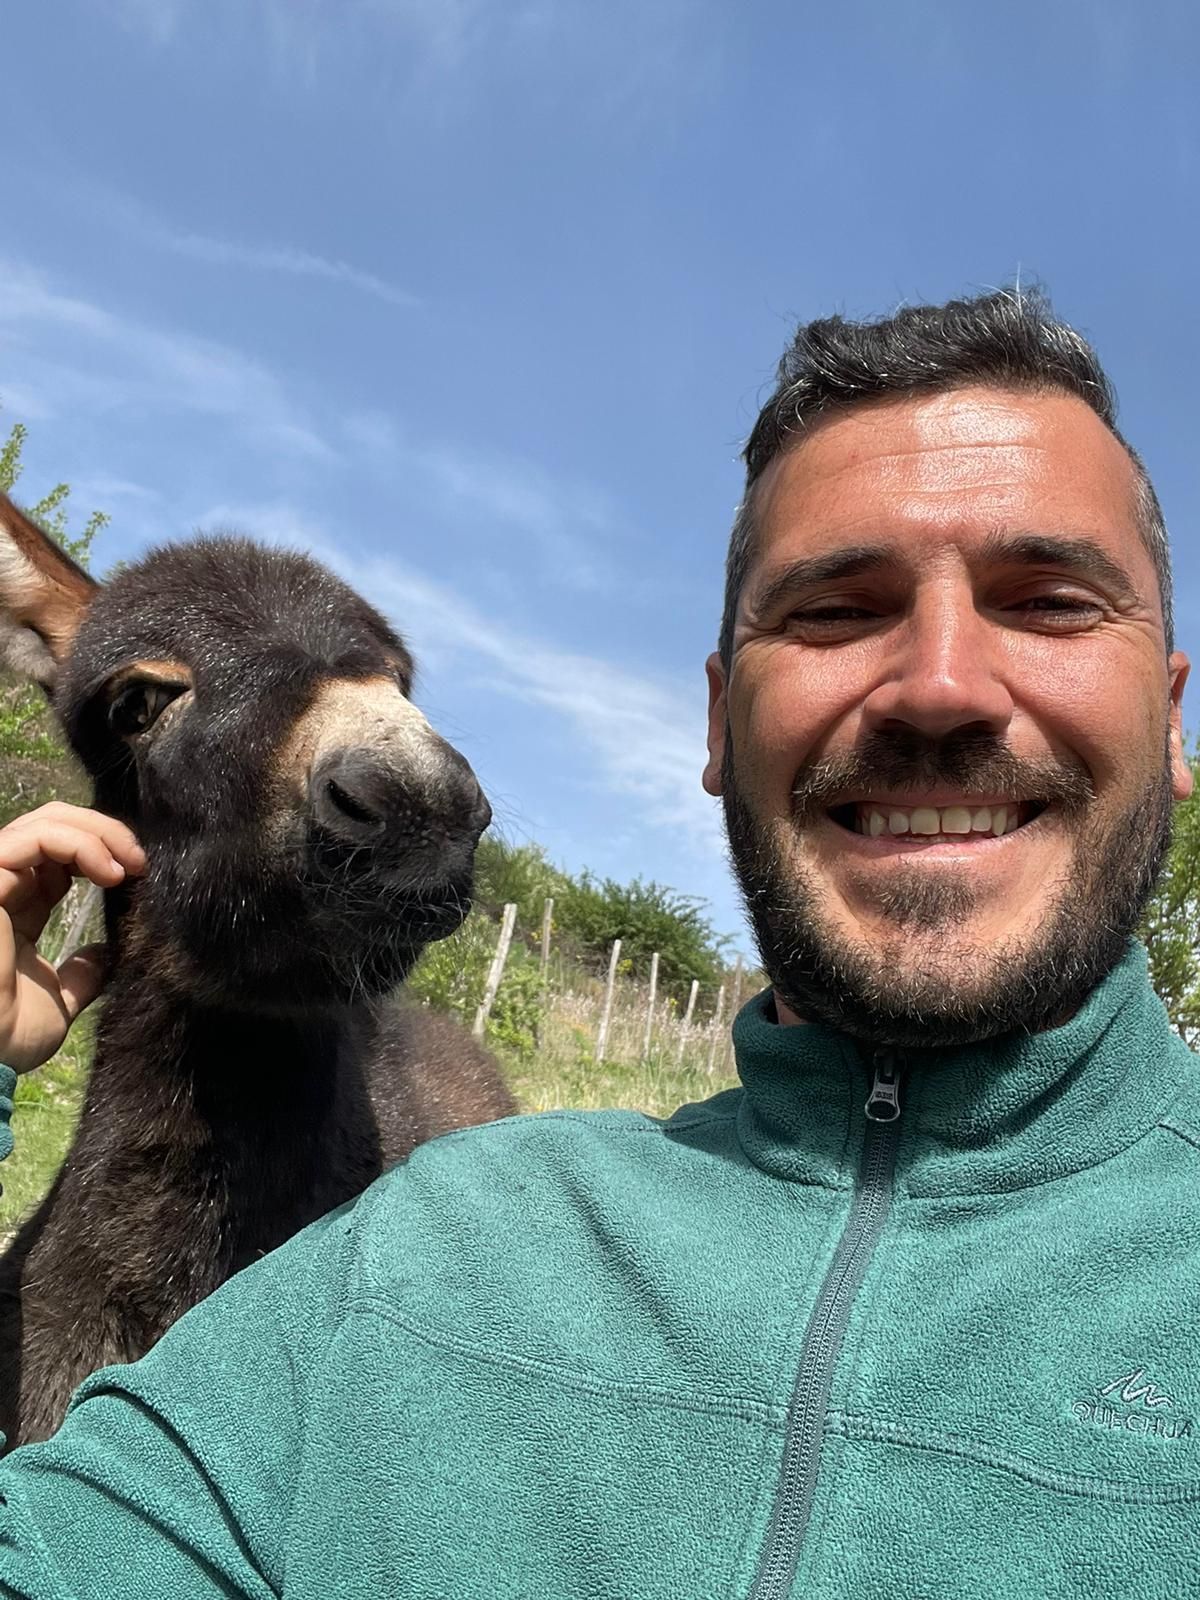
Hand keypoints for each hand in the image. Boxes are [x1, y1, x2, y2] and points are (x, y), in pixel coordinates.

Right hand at [0, 803, 144, 1073]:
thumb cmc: (9, 1039)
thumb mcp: (60, 1000)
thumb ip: (80, 974)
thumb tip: (104, 956)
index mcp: (16, 909)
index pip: (58, 855)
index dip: (102, 853)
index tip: (140, 876)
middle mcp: (2, 888)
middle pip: (53, 826)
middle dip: (106, 833)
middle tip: (141, 861)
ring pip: (46, 822)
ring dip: (99, 833)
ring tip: (130, 865)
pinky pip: (33, 838)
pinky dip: (79, 842)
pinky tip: (108, 870)